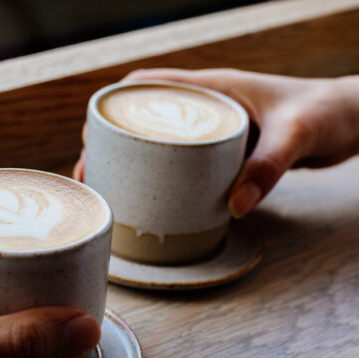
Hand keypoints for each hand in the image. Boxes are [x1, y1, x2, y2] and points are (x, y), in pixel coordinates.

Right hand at [76, 69, 358, 217]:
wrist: (352, 122)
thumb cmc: (327, 112)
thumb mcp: (296, 134)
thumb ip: (266, 167)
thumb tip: (233, 206)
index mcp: (212, 88)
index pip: (147, 85)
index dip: (112, 106)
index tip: (92, 133)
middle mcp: (207, 107)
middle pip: (143, 119)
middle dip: (111, 143)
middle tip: (93, 172)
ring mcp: (214, 130)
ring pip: (159, 142)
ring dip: (131, 162)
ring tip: (112, 188)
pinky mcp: (224, 152)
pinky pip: (181, 162)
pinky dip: (161, 176)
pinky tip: (154, 198)